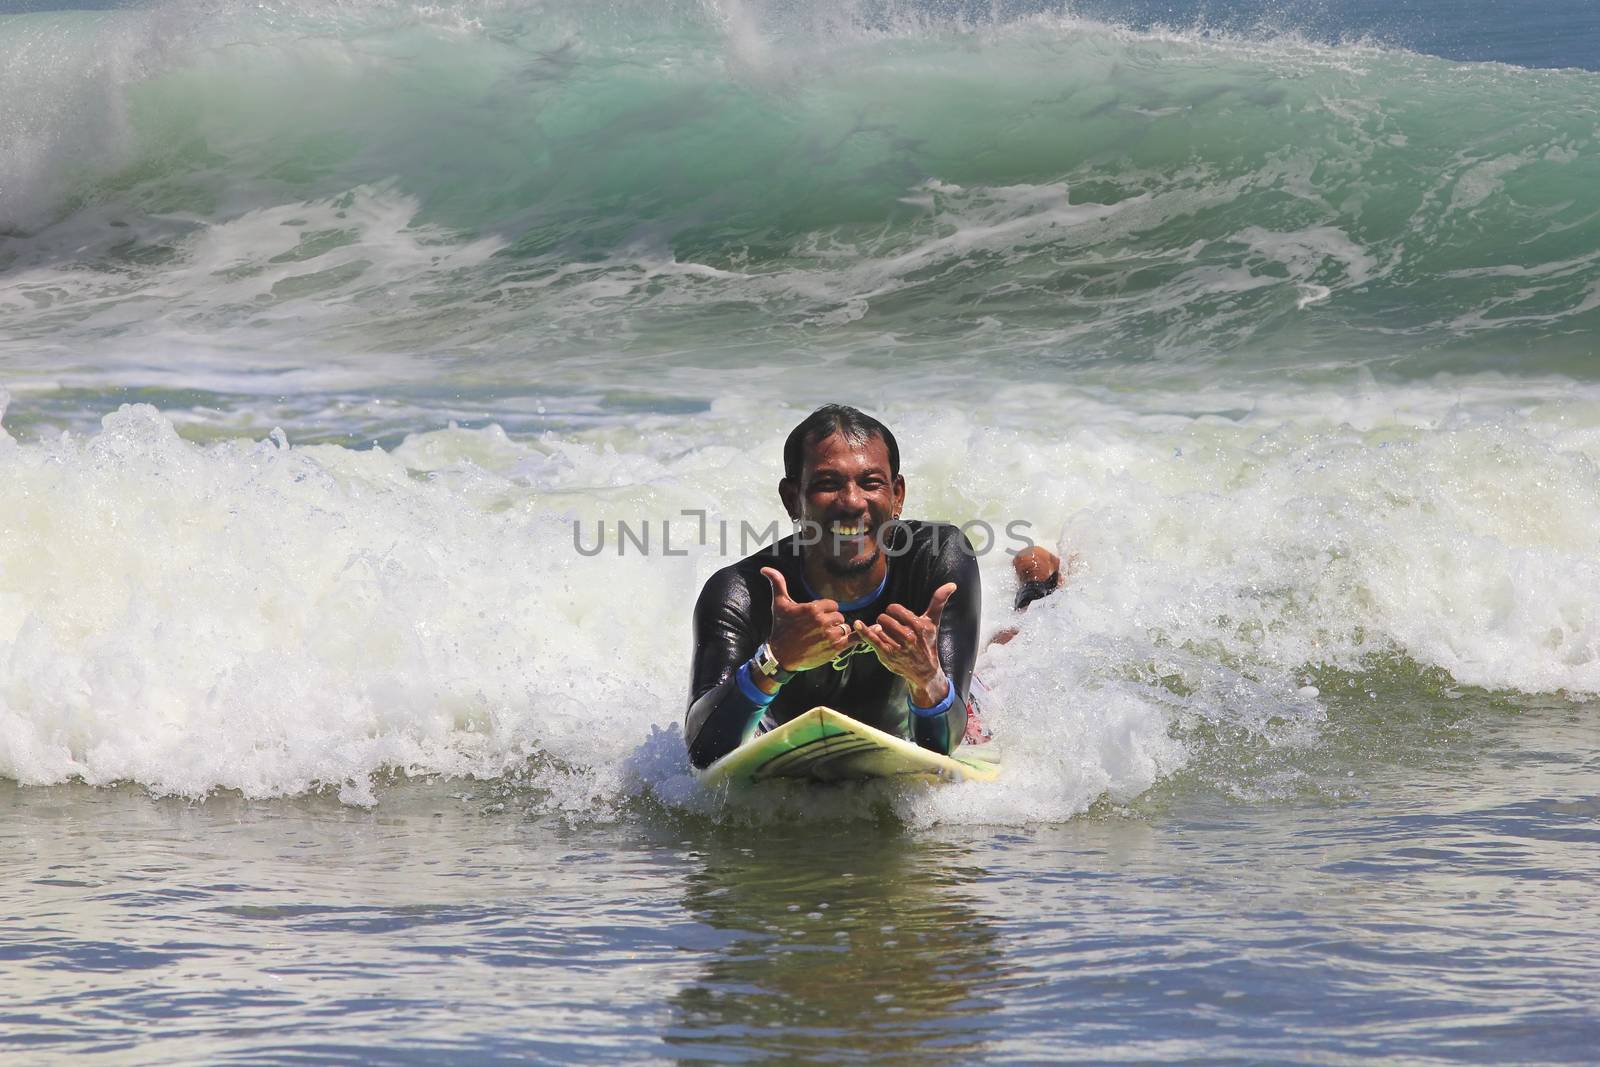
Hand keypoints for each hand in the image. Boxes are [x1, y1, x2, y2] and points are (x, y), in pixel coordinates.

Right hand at [761, 567, 852, 672]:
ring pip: (844, 628)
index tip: (817, 617)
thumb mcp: (779, 604)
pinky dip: (852, 639)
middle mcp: (822, 621)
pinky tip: (849, 638)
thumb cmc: (780, 628)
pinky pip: (851, 640)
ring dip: (837, 631)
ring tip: (824, 637)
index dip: (826, 611)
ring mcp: (829, 635)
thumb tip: (765, 568)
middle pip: (839, 616)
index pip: (833, 605)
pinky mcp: (834, 648)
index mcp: (813, 608)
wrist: (780, 656)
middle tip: (820, 628)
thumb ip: (777, 583)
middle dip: (831, 621)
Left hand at [855, 582, 956, 706]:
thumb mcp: (933, 622)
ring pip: (878, 627)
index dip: (894, 612)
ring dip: (880, 630)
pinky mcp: (886, 655)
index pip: (894, 609)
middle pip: (884, 617)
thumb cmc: (927, 643)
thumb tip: (952, 584)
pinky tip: (856, 624)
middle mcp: (908, 636)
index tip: (899, 618)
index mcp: (919, 625)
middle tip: (894, 629)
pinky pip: (871, 639)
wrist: (924, 670)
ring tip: (889, 637)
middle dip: (886, 621)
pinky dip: (863, 631)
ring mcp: (896, 647)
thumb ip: (939, 601)